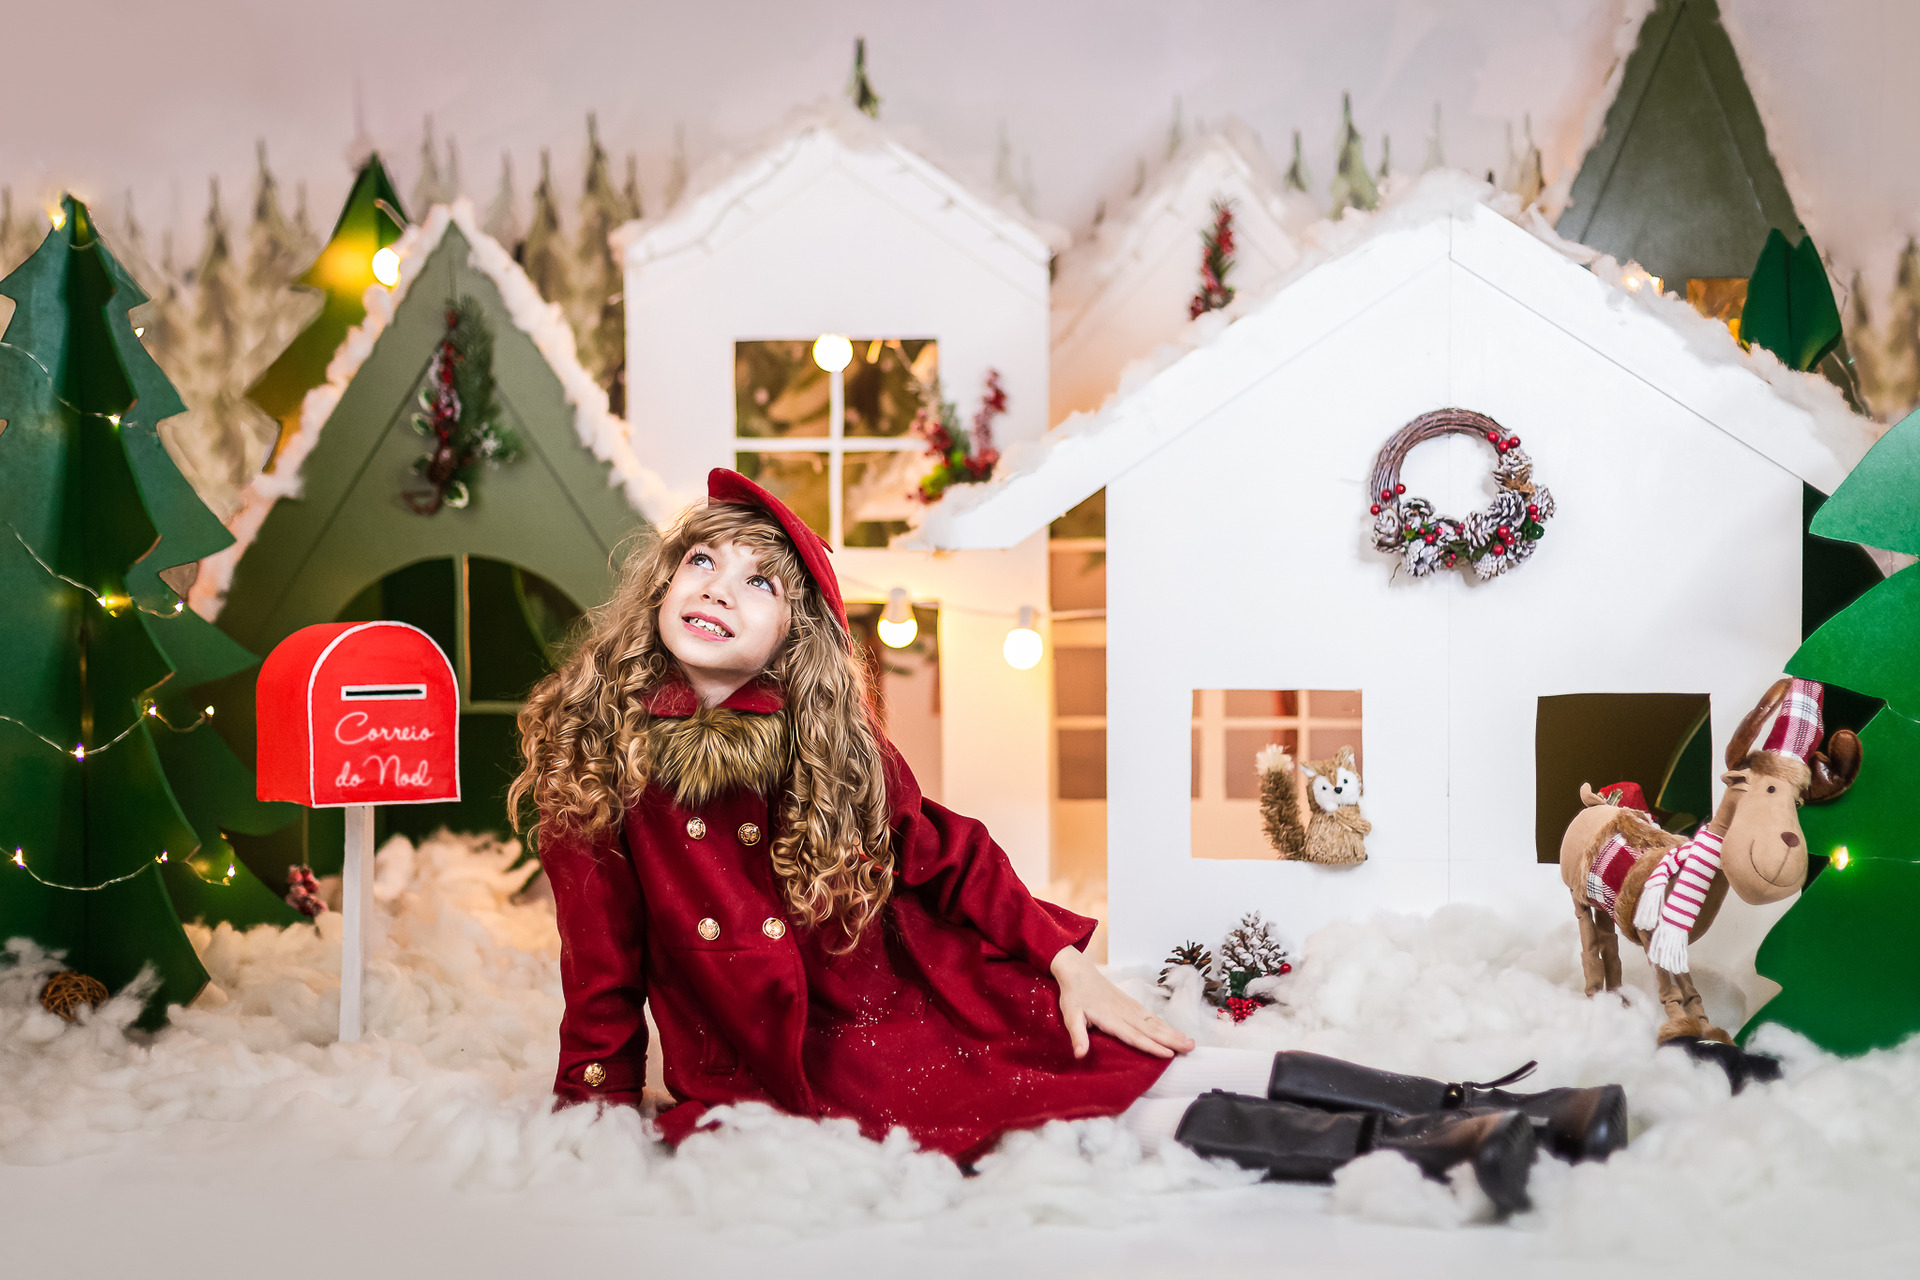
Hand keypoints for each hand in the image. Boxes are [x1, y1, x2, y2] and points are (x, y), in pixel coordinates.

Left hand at [1050, 945, 1194, 1059]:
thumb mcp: (1070, 1015)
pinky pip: (1151, 1016)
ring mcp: (1130, 1007)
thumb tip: (1079, 1054)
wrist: (1079, 971)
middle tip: (1191, 1048)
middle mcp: (1125, 1012)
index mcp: (1111, 1018)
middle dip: (1172, 1039)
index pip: (1134, 1035)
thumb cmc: (1074, 995)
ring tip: (1190, 1042)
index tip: (1169, 1054)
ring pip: (1155, 1022)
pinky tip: (1175, 1032)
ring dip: (1173, 1032)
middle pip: (1151, 1029)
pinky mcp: (1132, 1004)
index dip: (1152, 1045)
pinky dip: (1165, 1025)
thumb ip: (1077, 1035)